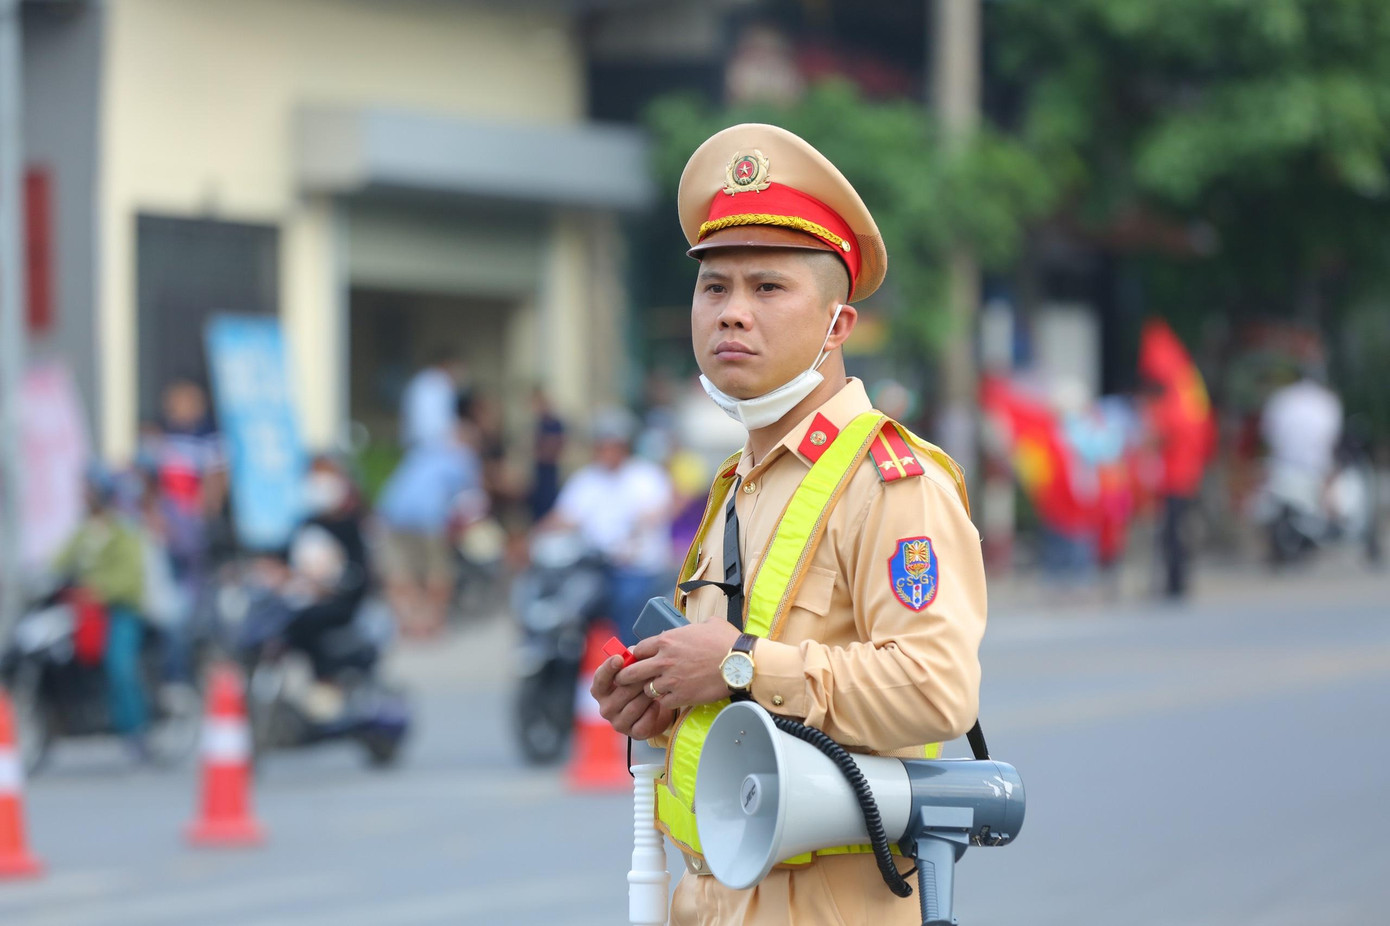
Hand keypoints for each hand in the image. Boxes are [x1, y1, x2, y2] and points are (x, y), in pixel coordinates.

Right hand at [591, 655, 671, 740]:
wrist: (655, 709)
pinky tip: (657, 704)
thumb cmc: (639, 685)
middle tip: (651, 671)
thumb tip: (632, 652)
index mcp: (600, 691)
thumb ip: (630, 660)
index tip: (619, 658)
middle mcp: (605, 708)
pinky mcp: (633, 734)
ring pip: (634, 707)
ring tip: (656, 687)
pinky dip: (652, 712)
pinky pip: (644, 722)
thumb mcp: (633, 670)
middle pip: (621, 692)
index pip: (600, 679)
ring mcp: (618, 723)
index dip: (608, 668)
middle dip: (638, 680)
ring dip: (647, 695)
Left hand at [616, 621, 741, 710]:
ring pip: (646, 689)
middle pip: (633, 671)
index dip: (636, 655)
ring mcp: (671, 679)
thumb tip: (695, 627)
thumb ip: (694, 627)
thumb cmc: (727, 641)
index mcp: (667, 640)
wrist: (740, 663)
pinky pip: (662, 702)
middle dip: (626, 676)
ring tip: (653, 690)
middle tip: (624, 680)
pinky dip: (664, 702)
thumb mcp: (708, 624)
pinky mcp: (680, 696)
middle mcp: (664, 660)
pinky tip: (669, 699)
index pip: (639, 648)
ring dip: (649, 690)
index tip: (636, 659)